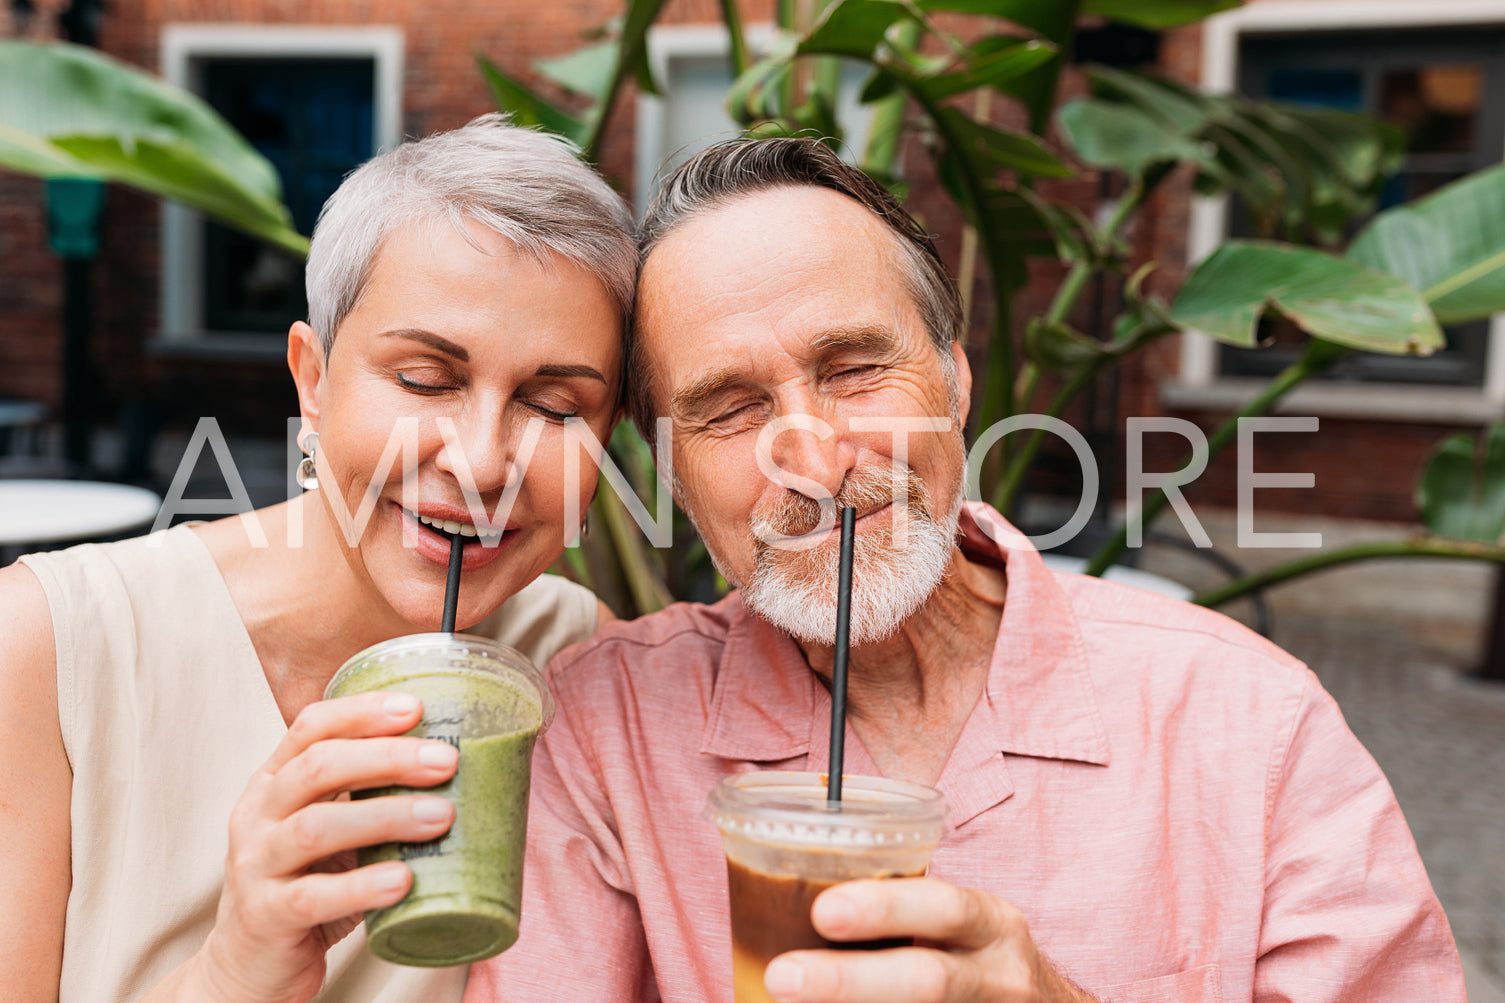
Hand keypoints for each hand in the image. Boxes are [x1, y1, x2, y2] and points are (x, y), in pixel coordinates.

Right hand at [185, 692, 458, 1002]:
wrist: (248, 966)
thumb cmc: (307, 882)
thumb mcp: (332, 830)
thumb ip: (370, 795)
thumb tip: (458, 766)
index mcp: (274, 782)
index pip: (311, 727)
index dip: (362, 712)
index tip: (417, 707)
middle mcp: (257, 815)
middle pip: (318, 768)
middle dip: (387, 758)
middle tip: (446, 762)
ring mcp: (255, 865)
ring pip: (316, 827)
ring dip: (385, 816)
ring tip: (442, 816)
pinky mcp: (264, 917)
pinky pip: (312, 896)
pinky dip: (361, 885)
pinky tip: (403, 880)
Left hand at [761, 878, 1096, 1002]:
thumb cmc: (976, 954)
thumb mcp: (958, 923)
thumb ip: (899, 910)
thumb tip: (792, 898)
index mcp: (990, 923)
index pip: (941, 907)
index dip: (883, 908)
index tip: (821, 910)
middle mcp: (999, 975)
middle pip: (926, 980)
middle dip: (848, 980)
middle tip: (781, 976)